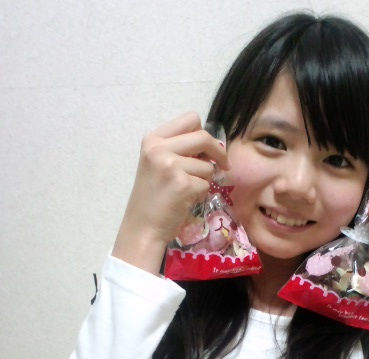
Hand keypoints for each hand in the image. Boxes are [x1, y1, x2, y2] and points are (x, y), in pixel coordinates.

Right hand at [112, 112, 228, 273]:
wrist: (143, 227)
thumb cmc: (152, 198)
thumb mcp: (157, 164)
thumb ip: (178, 150)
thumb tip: (211, 146)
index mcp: (152, 139)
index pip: (190, 119)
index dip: (203, 133)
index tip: (207, 148)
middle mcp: (159, 148)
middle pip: (203, 137)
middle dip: (219, 152)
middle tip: (223, 165)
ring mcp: (171, 166)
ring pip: (208, 166)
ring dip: (205, 179)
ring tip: (187, 190)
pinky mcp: (183, 185)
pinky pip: (206, 184)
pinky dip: (201, 194)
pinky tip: (186, 200)